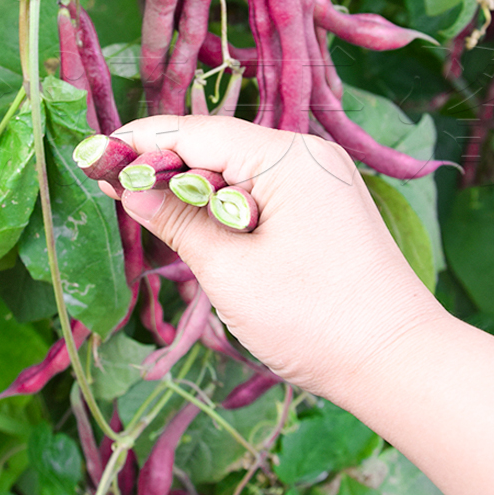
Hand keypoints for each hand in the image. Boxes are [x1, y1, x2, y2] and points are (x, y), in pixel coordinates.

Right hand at [102, 115, 445, 398]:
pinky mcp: (321, 203)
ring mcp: (319, 177)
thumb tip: (130, 190)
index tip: (95, 153)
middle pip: (218, 146)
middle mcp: (307, 154)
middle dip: (164, 165)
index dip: (142, 142)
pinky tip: (195, 220)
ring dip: (192, 187)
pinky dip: (223, 203)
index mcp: (288, 157)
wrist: (398, 361)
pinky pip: (260, 189)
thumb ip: (177, 221)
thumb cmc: (314, 321)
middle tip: (111, 185)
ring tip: (145, 206)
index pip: (199, 133)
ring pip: (237, 169)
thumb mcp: (231, 270)